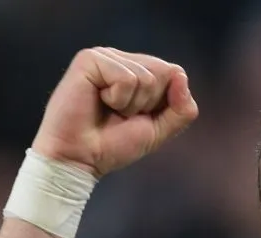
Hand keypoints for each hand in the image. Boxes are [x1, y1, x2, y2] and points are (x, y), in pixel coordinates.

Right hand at [31, 47, 198, 177]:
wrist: (78, 159)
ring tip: (108, 110)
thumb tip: (181, 76)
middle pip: (164, 72)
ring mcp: (105, 56)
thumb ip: (181, 109)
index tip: (137, 117)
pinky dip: (117, 99)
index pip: (175, 74)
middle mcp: (121, 59)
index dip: (164, 103)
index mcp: (137, 70)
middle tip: (120, 115)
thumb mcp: (158, 130)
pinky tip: (98, 102)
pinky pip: (126, 78)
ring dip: (131, 104)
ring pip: (146, 77)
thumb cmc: (112, 145)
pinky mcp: (89, 59)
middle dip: (148, 103)